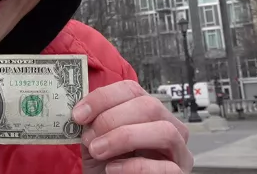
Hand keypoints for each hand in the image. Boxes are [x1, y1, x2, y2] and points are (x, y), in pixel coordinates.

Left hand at [72, 80, 192, 173]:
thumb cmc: (107, 166)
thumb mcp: (97, 140)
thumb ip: (93, 123)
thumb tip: (82, 110)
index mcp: (148, 112)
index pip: (132, 90)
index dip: (103, 98)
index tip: (79, 115)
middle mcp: (169, 126)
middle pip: (150, 106)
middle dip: (112, 119)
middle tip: (89, 138)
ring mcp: (178, 152)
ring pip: (164, 131)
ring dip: (125, 138)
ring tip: (98, 151)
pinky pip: (165, 167)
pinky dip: (134, 166)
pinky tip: (112, 169)